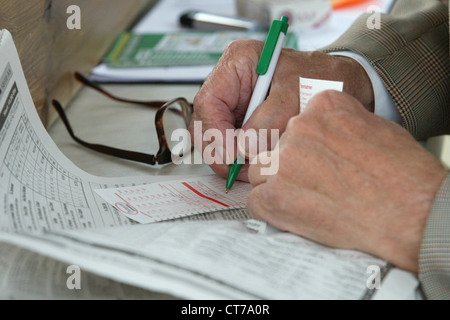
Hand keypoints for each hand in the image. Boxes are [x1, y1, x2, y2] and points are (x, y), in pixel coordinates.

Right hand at [189, 39, 374, 179]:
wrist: (343, 82)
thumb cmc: (322, 78)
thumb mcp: (295, 97)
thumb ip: (267, 124)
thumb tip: (242, 150)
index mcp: (238, 62)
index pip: (208, 102)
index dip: (215, 133)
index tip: (232, 156)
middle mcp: (232, 81)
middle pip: (206, 122)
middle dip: (220, 149)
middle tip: (238, 169)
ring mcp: (236, 100)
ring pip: (216, 135)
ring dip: (231, 155)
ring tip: (253, 167)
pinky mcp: (245, 116)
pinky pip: (232, 141)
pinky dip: (242, 155)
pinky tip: (257, 161)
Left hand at [247, 90, 447, 272]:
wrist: (411, 213)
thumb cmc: (403, 176)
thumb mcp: (374, 128)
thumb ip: (340, 124)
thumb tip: (325, 135)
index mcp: (324, 105)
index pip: (295, 123)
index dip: (304, 147)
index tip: (315, 161)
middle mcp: (299, 127)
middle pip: (276, 147)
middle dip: (290, 167)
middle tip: (314, 185)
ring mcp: (284, 161)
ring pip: (261, 172)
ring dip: (277, 186)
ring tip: (308, 201)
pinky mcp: (275, 195)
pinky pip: (256, 200)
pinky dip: (271, 210)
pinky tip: (297, 214)